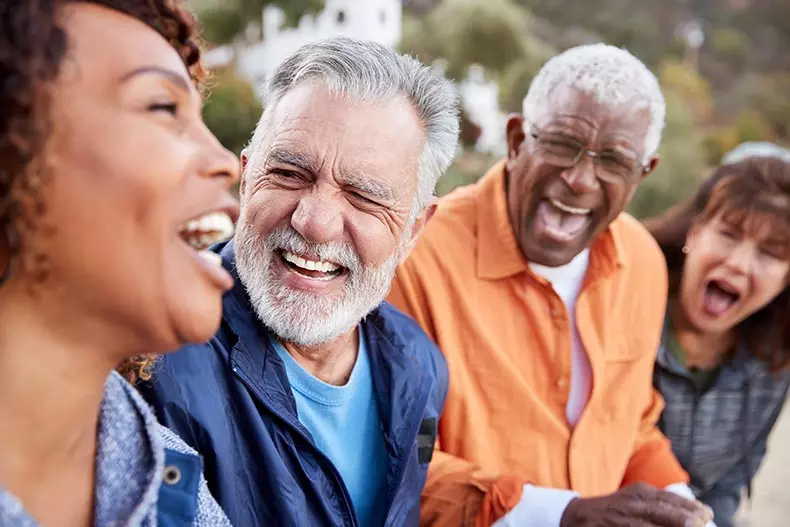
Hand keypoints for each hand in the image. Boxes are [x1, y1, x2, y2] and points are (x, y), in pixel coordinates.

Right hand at [559, 483, 713, 526]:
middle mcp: (628, 503)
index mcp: (638, 492)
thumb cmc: (613, 511)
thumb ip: (660, 505)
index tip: (707, 514)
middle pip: (657, 510)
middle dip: (680, 517)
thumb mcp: (634, 501)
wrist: (573, 517)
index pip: (666, 498)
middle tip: (700, 523)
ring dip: (665, 525)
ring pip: (643, 524)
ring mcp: (617, 518)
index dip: (688, 506)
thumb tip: (698, 516)